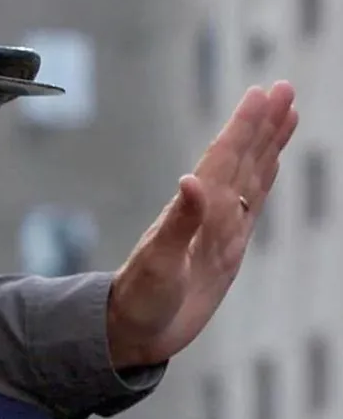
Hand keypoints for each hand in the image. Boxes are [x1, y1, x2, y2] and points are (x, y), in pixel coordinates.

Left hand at [107, 81, 298, 366]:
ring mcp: (219, 229)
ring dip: (267, 145)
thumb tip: (190, 179)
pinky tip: (271, 163)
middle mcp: (208, 213)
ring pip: (250, 176)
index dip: (244, 127)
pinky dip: (264, 180)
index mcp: (193, 211)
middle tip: (283, 87)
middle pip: (241, 159)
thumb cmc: (139, 300)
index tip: (263, 93)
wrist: (132, 331)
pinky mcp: (226, 248)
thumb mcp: (158, 264)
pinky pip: (252, 205)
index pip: (224, 159)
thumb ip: (178, 224)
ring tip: (286, 113)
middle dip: (262, 124)